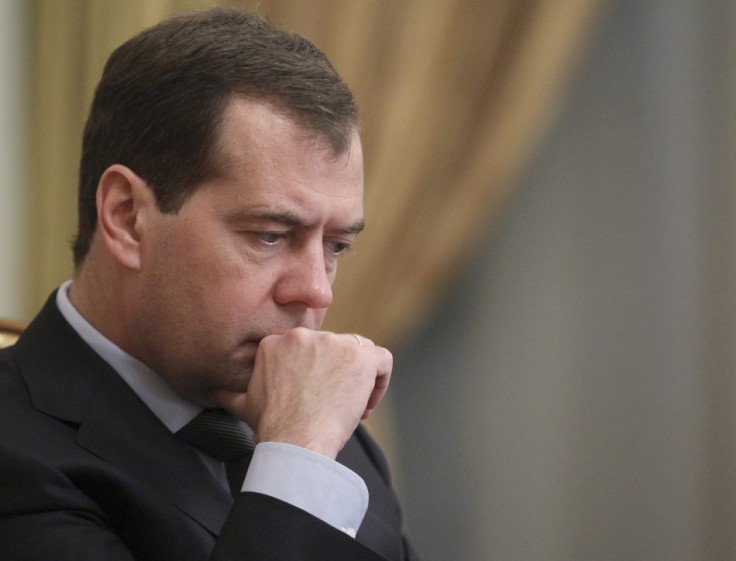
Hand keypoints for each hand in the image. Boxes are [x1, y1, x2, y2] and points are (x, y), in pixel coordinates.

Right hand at [209, 328, 391, 458]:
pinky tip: (368, 404)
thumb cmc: (272, 427)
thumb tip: (210, 392)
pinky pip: (382, 359)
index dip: (318, 372)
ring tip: (353, 407)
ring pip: (360, 351)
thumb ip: (229, 393)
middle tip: (335, 405)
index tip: (316, 396)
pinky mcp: (359, 358)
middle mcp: (305, 336)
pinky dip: (381, 381)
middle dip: (339, 376)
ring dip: (360, 379)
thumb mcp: (244, 405)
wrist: (295, 442)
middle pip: (335, 347)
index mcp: (277, 342)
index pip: (310, 347)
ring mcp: (334, 344)